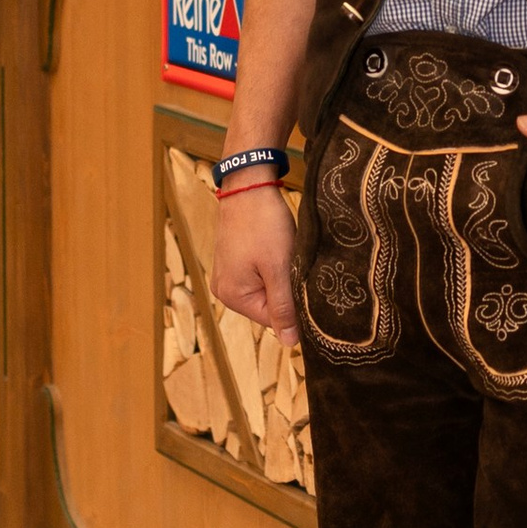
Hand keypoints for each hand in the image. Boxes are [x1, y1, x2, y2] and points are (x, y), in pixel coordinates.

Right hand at [211, 180, 299, 342]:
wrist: (248, 183)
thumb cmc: (263, 224)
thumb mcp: (279, 268)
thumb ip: (284, 307)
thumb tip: (289, 343)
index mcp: (232, 296)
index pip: (272, 319)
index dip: (293, 304)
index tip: (301, 281)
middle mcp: (225, 289)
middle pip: (268, 305)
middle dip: (285, 288)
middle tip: (292, 263)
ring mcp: (228, 274)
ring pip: (266, 289)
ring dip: (280, 276)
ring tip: (283, 253)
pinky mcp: (235, 260)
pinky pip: (260, 275)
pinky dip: (272, 266)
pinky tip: (277, 248)